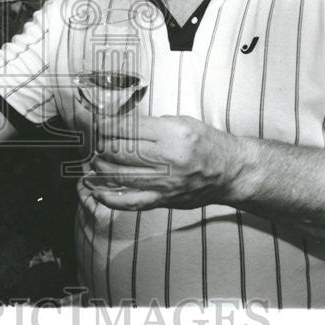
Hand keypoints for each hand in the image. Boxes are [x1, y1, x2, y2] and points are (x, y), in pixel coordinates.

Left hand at [85, 114, 244, 210]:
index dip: (107, 126)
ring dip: (101, 168)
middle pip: (122, 152)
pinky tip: (97, 191)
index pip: (129, 129)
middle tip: (94, 142)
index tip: (96, 124)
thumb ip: (151, 124)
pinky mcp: (164, 199)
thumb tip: (119, 124)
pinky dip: (111, 198)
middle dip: (101, 146)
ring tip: (94, 160)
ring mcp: (165, 182)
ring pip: (122, 175)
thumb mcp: (182, 122)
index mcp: (173, 134)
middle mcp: (168, 159)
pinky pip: (132, 202)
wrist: (230, 172)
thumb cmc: (207, 143)